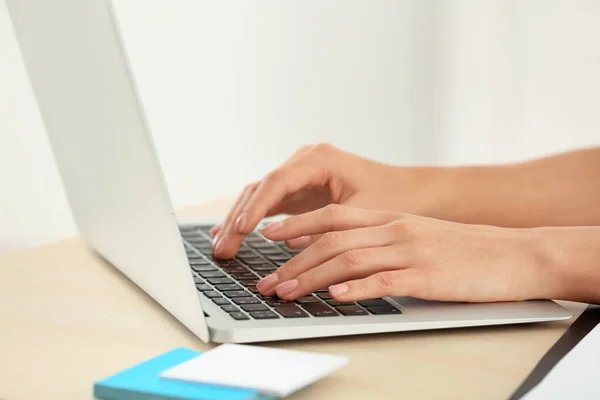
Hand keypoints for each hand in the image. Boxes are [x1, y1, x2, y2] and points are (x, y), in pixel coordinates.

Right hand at [212, 143, 448, 257]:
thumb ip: (326, 228)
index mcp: (319, 158)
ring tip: (220, 247)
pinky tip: (232, 235)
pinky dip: (250, 220)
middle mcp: (304, 161)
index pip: (276, 181)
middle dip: (238, 218)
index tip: (240, 232)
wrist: (412, 192)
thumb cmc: (394, 198)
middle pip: (260, 187)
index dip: (255, 208)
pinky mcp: (299, 189)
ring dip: (238, 220)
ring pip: (258, 195)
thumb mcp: (362, 213)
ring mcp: (299, 174)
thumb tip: (288, 246)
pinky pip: (267, 203)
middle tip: (222, 249)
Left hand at [255, 205, 562, 302]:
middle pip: (331, 242)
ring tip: (286, 293)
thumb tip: (341, 254)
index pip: (332, 217)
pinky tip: (337, 298)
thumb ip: (380, 239)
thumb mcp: (416, 234)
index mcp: (389, 218)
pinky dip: (358, 289)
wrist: (514, 254)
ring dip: (312, 278)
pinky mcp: (428, 276)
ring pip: (349, 260)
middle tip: (267, 281)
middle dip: (293, 262)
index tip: (269, 236)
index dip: (297, 225)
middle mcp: (394, 229)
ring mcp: (410, 251)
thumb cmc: (463, 248)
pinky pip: (386, 281)